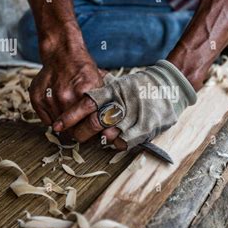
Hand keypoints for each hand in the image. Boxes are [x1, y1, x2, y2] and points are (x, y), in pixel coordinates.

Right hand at [28, 33, 103, 128]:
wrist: (62, 53)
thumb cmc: (84, 71)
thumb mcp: (101, 85)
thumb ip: (105, 107)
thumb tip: (110, 133)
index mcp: (88, 92)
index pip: (93, 123)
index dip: (95, 132)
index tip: (96, 135)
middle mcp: (68, 96)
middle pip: (73, 130)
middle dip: (79, 134)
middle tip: (81, 131)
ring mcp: (51, 97)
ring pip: (59, 127)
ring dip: (64, 126)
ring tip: (69, 115)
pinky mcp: (37, 97)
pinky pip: (45, 120)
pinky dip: (52, 119)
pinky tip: (57, 108)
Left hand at [52, 60, 197, 149]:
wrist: (170, 88)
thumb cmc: (142, 86)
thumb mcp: (120, 83)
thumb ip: (103, 91)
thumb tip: (81, 99)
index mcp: (111, 91)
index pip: (84, 105)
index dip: (69, 117)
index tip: (58, 126)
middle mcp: (118, 106)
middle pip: (91, 125)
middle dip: (79, 133)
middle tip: (75, 135)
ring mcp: (130, 121)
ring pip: (104, 137)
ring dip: (97, 139)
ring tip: (96, 137)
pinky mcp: (140, 132)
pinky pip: (120, 144)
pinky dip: (114, 143)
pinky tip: (114, 138)